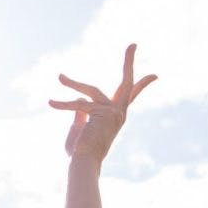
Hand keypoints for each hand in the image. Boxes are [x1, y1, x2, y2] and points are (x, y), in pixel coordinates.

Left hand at [49, 44, 155, 160]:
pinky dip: (62, 104)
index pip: (130, 96)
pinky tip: (51, 102)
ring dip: (73, 83)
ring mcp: (112, 112)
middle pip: (127, 84)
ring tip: (60, 76)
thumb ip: (81, 114)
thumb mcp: (79, 128)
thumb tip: (79, 104)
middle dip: (129, 62)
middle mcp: (119, 113)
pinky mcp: (100, 113)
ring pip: (90, 91)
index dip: (141, 85)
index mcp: (117, 116)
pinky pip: (77, 104)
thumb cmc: (81, 150)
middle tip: (133, 44)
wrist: (84, 163)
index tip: (155, 76)